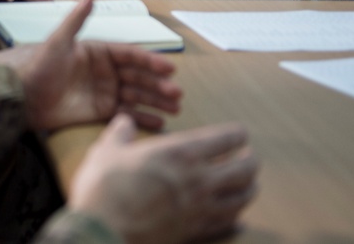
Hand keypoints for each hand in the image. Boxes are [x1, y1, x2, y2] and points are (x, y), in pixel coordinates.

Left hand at [0, 0, 180, 130]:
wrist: (22, 96)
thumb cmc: (40, 65)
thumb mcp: (59, 39)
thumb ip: (78, 17)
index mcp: (99, 52)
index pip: (130, 55)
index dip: (150, 61)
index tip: (169, 68)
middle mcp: (105, 71)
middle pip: (138, 77)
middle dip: (158, 85)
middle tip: (177, 94)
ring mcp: (104, 92)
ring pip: (137, 96)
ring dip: (156, 101)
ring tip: (175, 108)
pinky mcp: (99, 112)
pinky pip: (126, 114)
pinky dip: (143, 118)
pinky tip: (160, 123)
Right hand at [69, 114, 258, 243]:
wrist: (102, 232)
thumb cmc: (104, 187)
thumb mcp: (107, 151)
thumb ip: (120, 133)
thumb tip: (124, 121)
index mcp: (182, 153)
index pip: (228, 138)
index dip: (237, 133)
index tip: (239, 133)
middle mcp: (200, 181)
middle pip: (246, 169)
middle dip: (251, 161)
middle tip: (249, 156)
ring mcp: (201, 211)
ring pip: (243, 199)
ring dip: (249, 189)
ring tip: (249, 184)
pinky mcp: (196, 234)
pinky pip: (228, 227)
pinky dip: (237, 221)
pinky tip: (239, 220)